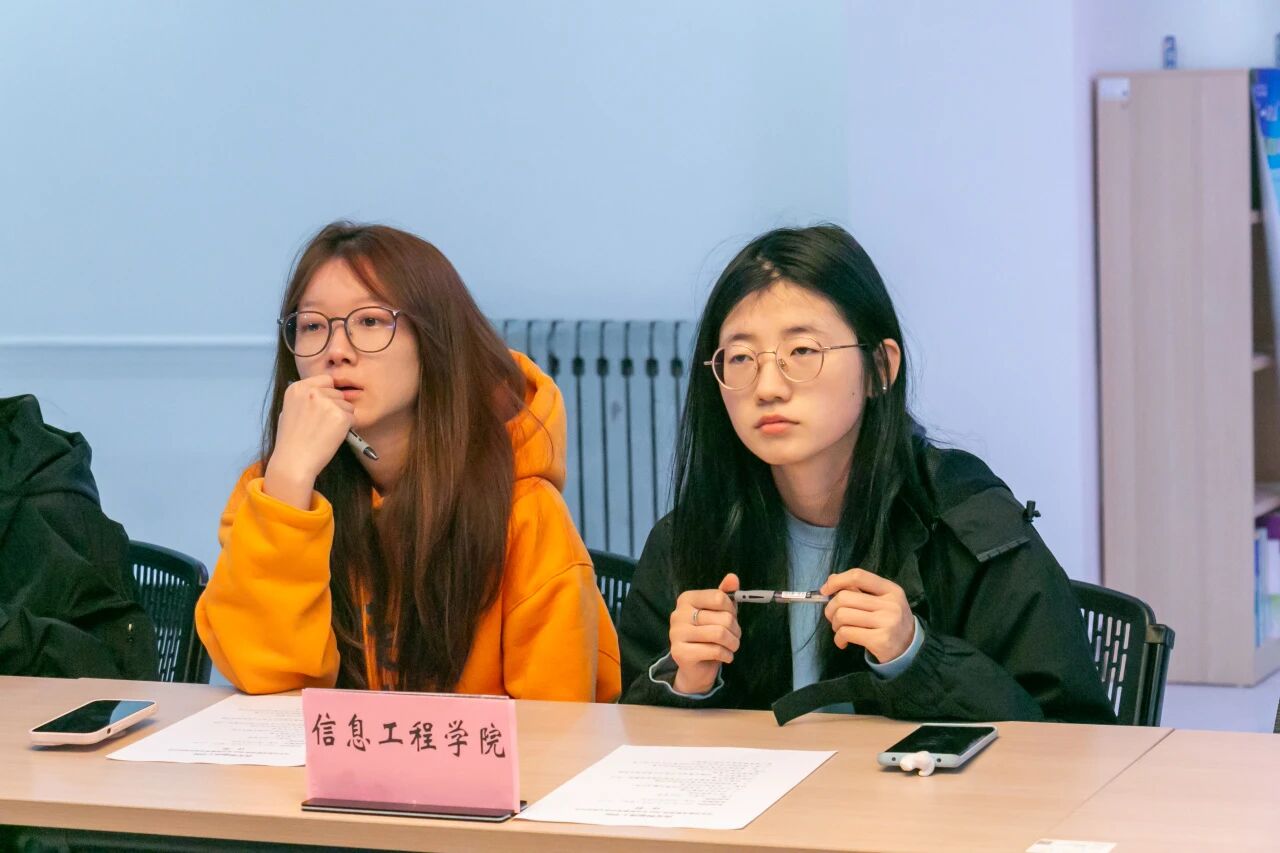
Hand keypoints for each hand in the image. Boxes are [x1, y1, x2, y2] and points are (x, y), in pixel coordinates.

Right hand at [263, 375, 353, 508]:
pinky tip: (332, 436)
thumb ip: (305, 399)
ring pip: (347, 405)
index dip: (328, 393)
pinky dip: (347, 428)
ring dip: (342, 418)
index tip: (324, 406)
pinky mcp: (340, 416)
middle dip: (336, 407)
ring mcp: (327, 403)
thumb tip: (322, 393)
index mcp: (298, 388)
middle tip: (323, 425)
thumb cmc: (291, 441)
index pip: (326, 379)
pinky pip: (353, 418)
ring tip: (325, 432)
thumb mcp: (289, 411)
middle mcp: (312, 391)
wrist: (294, 461)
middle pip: (338, 393)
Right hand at [669, 573, 740, 694]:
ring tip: (732, 646)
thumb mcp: (719, 612)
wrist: (696, 666)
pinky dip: (726, 655)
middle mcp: (678, 614)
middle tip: (734, 636)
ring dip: (733, 643)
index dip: (731, 609)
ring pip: (720, 634)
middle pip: (722, 617)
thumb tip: (733, 577)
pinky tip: (725, 656)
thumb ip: (725, 594)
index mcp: (686, 599)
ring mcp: (676, 633)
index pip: (719, 597)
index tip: (731, 617)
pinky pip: (714, 651)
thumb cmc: (709, 635)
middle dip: (736, 630)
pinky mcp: (680, 652)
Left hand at [820, 568, 914, 662]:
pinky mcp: (880, 640)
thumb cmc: (889, 621)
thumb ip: (858, 589)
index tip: (825, 590)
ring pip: (842, 615)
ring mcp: (887, 622)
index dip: (837, 581)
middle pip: (844, 597)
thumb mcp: (881, 601)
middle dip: (831, 608)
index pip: (858, 576)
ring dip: (835, 624)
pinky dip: (839, 638)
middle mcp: (890, 604)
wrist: (909, 649)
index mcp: (890, 589)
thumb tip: (831, 580)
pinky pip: (846, 633)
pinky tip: (843, 642)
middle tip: (833, 618)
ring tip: (840, 630)